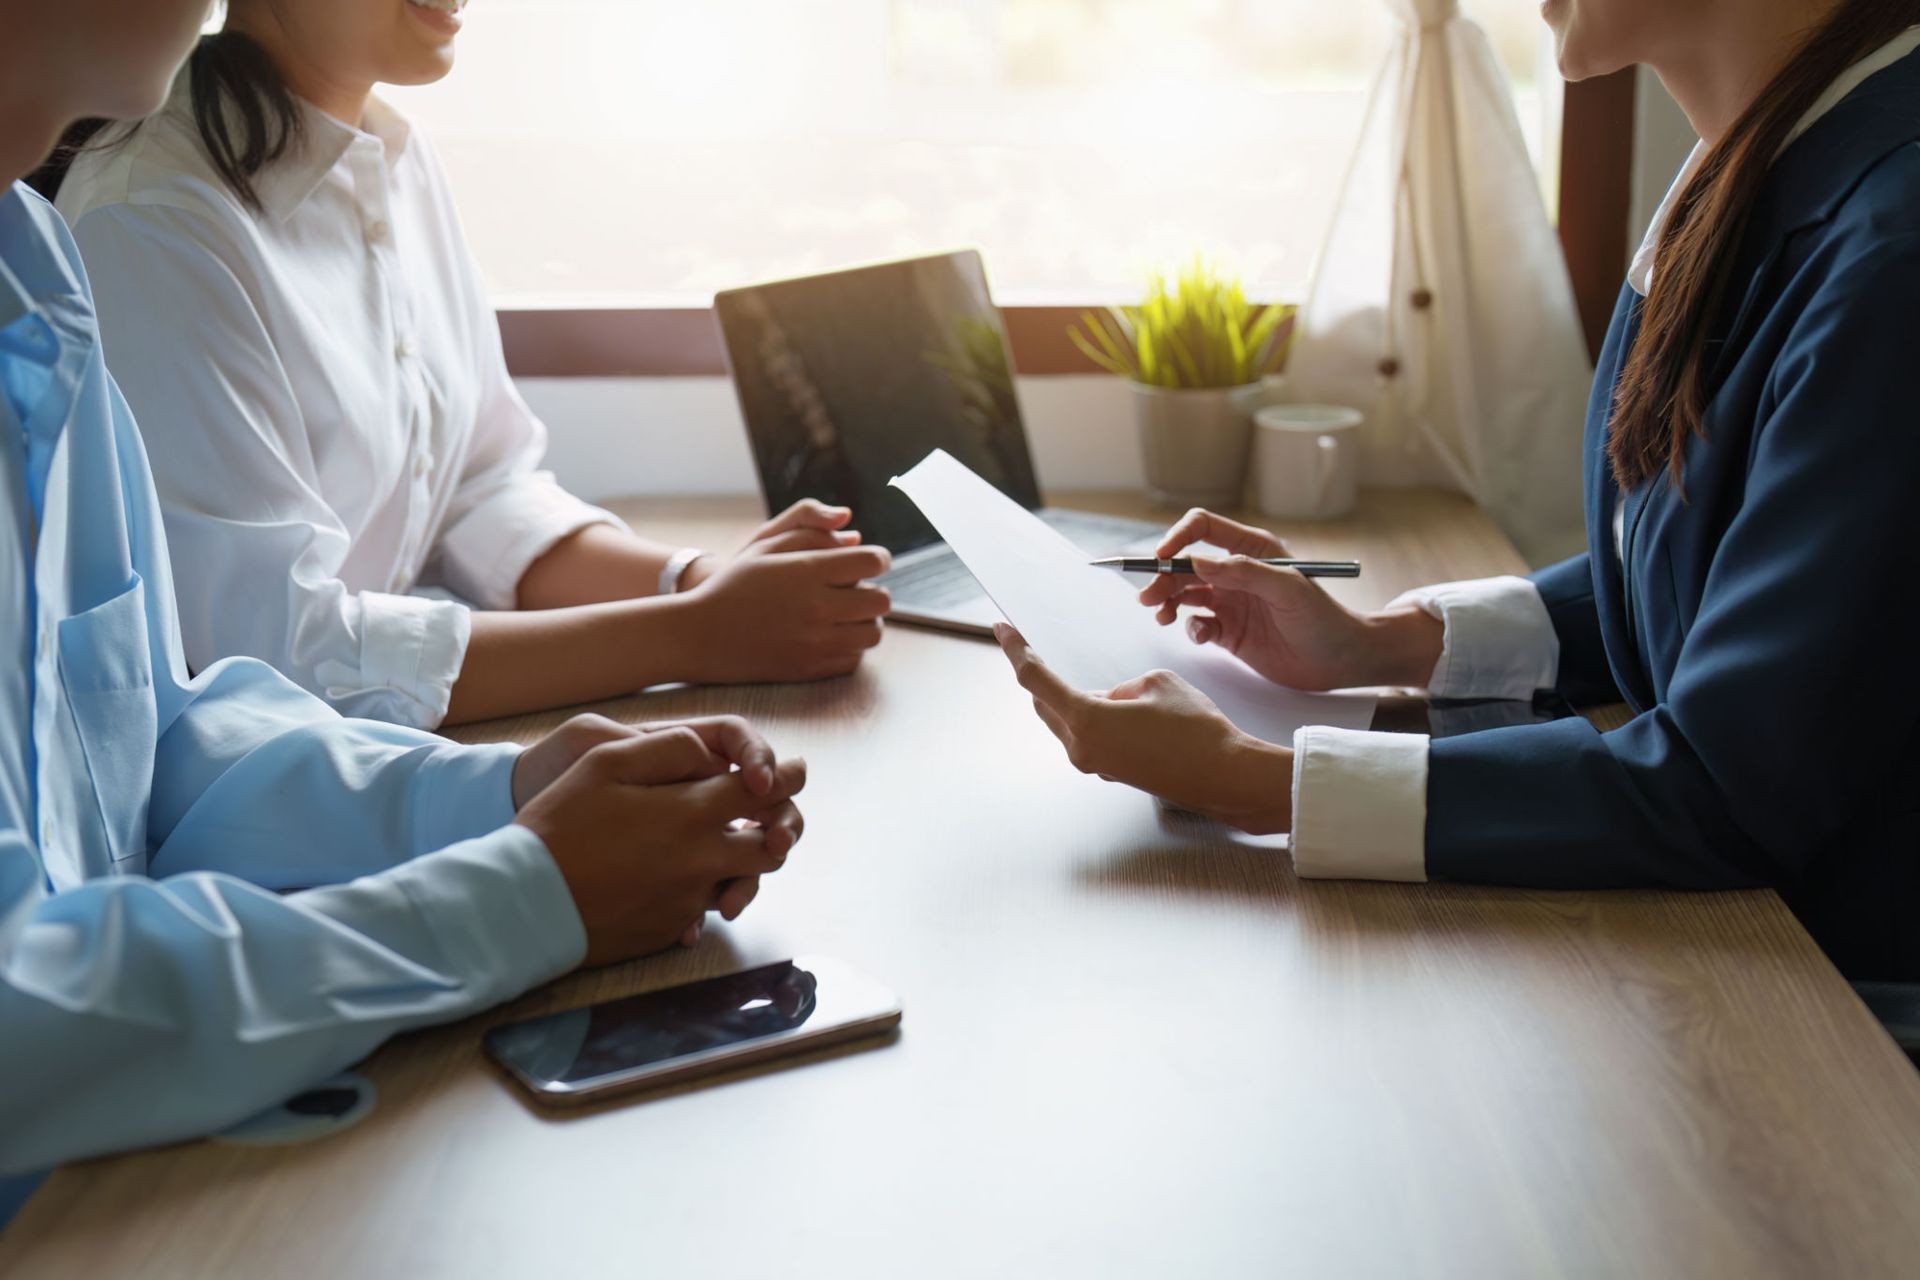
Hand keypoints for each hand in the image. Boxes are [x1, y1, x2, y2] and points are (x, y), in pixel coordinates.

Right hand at [514, 724, 806, 964]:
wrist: (526, 901)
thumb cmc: (559, 826)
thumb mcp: (605, 763)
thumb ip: (667, 749)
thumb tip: (709, 753)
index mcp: (690, 812)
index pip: (762, 791)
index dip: (785, 777)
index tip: (795, 770)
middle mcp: (701, 858)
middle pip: (769, 846)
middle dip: (782, 826)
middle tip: (781, 816)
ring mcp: (688, 898)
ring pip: (743, 880)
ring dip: (749, 863)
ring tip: (741, 846)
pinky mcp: (669, 926)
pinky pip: (704, 907)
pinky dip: (707, 891)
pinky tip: (687, 879)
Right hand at [678, 500, 892, 681]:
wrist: (699, 634)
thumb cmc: (733, 585)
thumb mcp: (764, 546)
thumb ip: (812, 532)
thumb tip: (855, 535)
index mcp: (808, 572)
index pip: (871, 562)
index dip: (878, 559)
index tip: (871, 561)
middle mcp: (818, 607)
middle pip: (881, 600)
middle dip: (875, 591)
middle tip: (859, 590)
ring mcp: (816, 642)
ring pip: (873, 633)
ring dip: (867, 621)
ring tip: (847, 615)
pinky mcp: (811, 669)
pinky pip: (854, 659)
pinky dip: (851, 647)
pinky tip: (832, 636)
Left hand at [994, 624, 1292, 834]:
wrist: (1224, 776)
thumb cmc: (1196, 729)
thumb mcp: (1155, 683)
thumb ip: (1120, 686)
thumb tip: (1112, 701)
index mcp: (1086, 720)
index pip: (1035, 679)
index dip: (1015, 650)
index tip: (1002, 630)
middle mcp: (1082, 748)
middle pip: (1046, 704)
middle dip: (1043, 677)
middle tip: (1040, 650)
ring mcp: (1095, 765)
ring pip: (1067, 722)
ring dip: (1072, 701)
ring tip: (1103, 686)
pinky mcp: (1111, 773)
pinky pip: (1089, 738)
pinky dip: (1093, 719)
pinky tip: (1118, 710)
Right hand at [1138, 508, 1440, 690]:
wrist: (1340, 661)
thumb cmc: (1323, 618)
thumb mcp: (1287, 588)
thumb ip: (1243, 572)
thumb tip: (1195, 561)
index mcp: (1251, 549)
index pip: (1202, 528)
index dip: (1178, 538)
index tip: (1161, 557)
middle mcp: (1236, 572)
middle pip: (1184, 564)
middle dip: (1163, 577)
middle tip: (1149, 597)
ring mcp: (1230, 602)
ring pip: (1184, 594)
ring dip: (1166, 602)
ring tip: (1160, 615)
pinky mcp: (1228, 632)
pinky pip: (1196, 624)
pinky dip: (1190, 629)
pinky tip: (1201, 635)